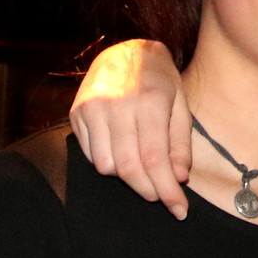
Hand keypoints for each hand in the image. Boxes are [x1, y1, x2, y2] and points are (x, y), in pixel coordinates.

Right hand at [69, 39, 191, 219]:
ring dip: (128, 177)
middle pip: (128, 168)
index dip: (167, 190)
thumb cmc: (160, 79)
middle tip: (163, 198)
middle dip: (148, 190)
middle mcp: (117, 106)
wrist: (125, 49)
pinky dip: (109, 164)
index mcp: (149, 101)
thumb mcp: (180, 104)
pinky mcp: (76, 113)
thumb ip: (180, 142)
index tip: (179, 209)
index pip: (154, 159)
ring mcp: (92, 109)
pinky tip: (124, 154)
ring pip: (106, 166)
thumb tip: (179, 178)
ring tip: (145, 169)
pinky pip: (91, 155)